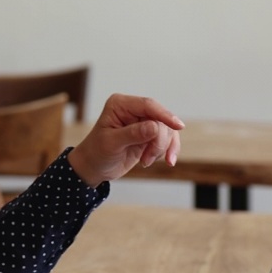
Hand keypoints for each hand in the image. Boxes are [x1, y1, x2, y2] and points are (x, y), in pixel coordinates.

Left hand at [67, 93, 183, 187]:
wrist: (93, 167)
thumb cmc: (97, 153)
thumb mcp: (111, 143)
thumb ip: (133, 134)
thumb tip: (155, 127)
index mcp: (120, 105)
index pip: (148, 105)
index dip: (164, 115)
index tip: (178, 126)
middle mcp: (133, 110)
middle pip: (160, 119)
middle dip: (158, 141)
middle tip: (146, 159)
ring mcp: (142, 122)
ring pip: (167, 130)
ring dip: (161, 148)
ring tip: (146, 162)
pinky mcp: (149, 134)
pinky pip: (167, 139)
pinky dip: (166, 151)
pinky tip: (166, 162)